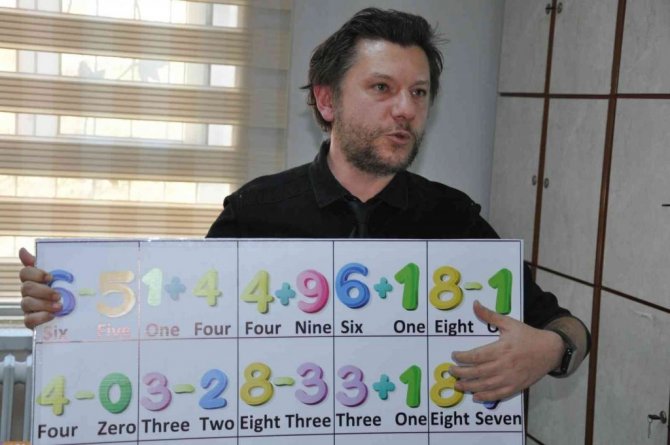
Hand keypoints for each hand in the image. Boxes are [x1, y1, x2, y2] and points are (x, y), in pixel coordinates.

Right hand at [18, 248, 60, 328]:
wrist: (73, 313)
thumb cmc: (65, 291)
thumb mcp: (60, 276)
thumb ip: (46, 263)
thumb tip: (22, 250)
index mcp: (34, 280)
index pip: (25, 273)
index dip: (35, 274)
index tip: (50, 277)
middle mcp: (28, 293)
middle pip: (26, 288)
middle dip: (42, 291)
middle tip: (58, 295)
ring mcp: (28, 308)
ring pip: (26, 303)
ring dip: (44, 304)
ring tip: (59, 306)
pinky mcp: (31, 321)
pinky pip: (28, 320)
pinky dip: (40, 317)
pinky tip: (52, 316)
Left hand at [449, 300, 563, 401]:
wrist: (550, 350)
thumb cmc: (528, 336)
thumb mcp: (509, 323)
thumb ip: (490, 316)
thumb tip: (475, 304)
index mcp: (501, 349)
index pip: (476, 356)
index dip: (462, 357)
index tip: (454, 355)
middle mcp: (504, 365)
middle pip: (478, 372)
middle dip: (461, 373)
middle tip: (450, 371)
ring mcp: (510, 378)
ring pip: (485, 385)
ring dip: (469, 386)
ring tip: (457, 385)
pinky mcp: (516, 386)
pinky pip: (498, 394)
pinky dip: (486, 396)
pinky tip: (476, 396)